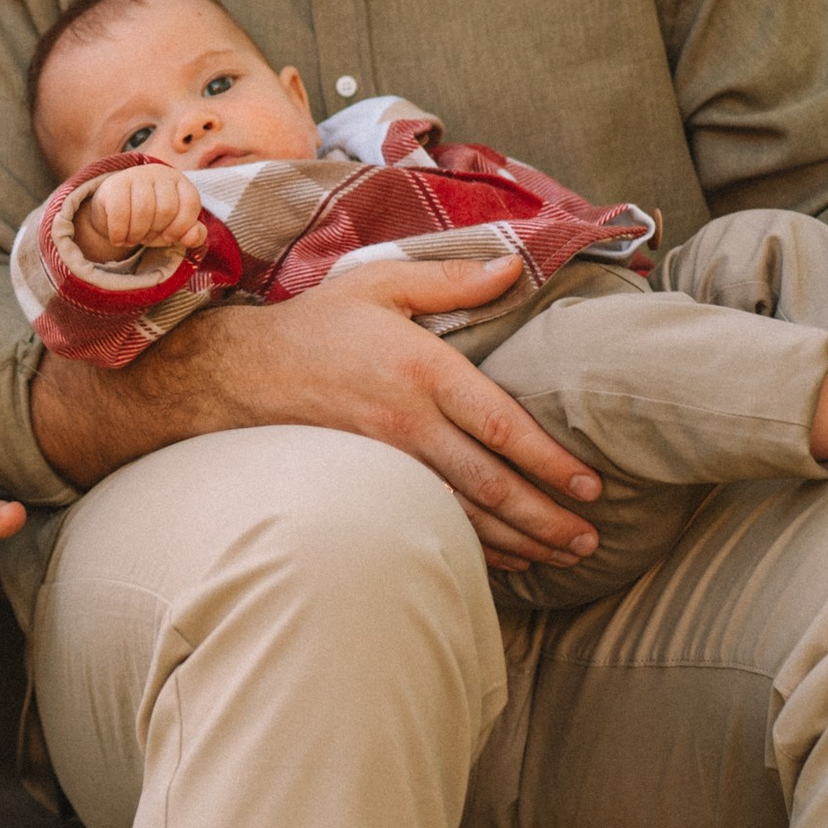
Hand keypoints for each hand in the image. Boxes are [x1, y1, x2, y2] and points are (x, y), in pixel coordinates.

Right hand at [34, 260, 604, 567]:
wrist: (236, 374)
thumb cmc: (317, 324)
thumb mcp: (381, 284)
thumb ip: (452, 279)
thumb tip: (513, 266)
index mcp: (422, 369)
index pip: (501, 426)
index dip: (550, 462)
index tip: (591, 487)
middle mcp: (408, 422)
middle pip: (491, 485)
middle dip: (546, 519)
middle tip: (590, 541)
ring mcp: (385, 461)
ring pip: (463, 515)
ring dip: (518, 542)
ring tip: (563, 557)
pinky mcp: (367, 482)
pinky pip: (429, 523)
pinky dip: (472, 549)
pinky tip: (505, 560)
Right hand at [80, 162, 205, 260]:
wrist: (114, 208)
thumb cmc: (152, 220)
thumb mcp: (174, 229)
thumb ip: (193, 235)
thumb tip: (193, 237)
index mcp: (181, 182)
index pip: (190, 204)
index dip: (180, 228)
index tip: (168, 238)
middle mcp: (161, 173)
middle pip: (166, 210)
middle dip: (155, 232)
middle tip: (145, 238)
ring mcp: (137, 175)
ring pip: (143, 211)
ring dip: (137, 235)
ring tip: (132, 239)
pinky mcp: (115, 184)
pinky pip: (120, 213)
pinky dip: (119, 233)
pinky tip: (118, 239)